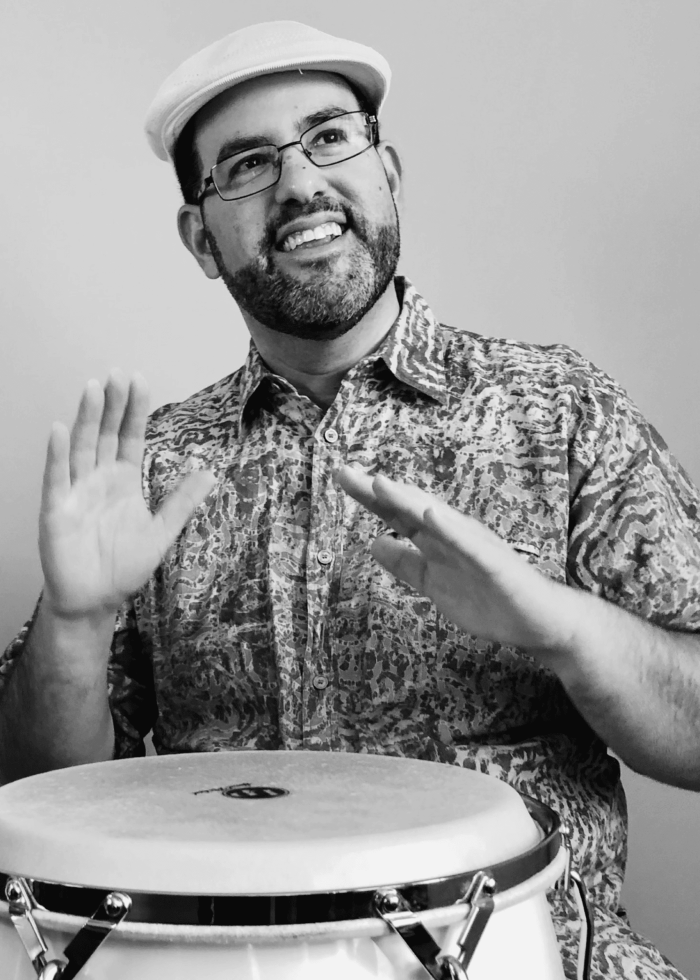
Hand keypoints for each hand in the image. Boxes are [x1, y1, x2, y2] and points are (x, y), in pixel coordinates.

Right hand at [39, 371, 216, 620]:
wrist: (95, 601)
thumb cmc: (124, 567)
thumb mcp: (161, 532)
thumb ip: (182, 502)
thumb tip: (210, 472)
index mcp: (124, 481)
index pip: (129, 437)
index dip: (134, 410)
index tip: (139, 381)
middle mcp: (98, 479)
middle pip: (104, 434)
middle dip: (111, 404)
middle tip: (116, 374)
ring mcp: (76, 492)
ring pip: (81, 447)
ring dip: (85, 418)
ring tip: (93, 389)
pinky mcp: (57, 510)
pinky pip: (57, 478)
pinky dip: (57, 454)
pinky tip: (59, 429)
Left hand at [334, 465, 577, 653]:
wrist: (538, 621)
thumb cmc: (489, 598)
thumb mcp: (433, 583)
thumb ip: (406, 564)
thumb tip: (373, 542)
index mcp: (437, 539)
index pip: (398, 514)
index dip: (370, 497)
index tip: (342, 476)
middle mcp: (453, 534)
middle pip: (410, 508)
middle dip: (378, 490)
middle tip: (344, 470)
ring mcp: (474, 546)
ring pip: (436, 519)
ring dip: (409, 500)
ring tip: (380, 483)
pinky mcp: (494, 563)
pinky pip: (470, 545)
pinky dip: (451, 529)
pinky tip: (432, 514)